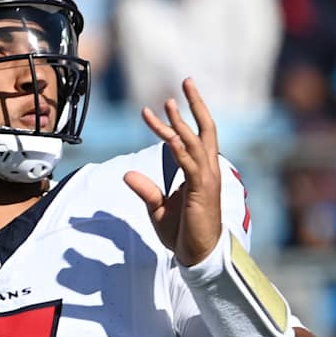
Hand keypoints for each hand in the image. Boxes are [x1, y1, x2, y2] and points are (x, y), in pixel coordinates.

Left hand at [124, 79, 222, 265]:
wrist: (198, 256)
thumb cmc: (183, 234)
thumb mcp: (158, 208)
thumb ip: (146, 190)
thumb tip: (127, 173)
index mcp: (200, 173)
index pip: (191, 138)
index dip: (174, 121)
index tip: (156, 106)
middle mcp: (208, 171)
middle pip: (205, 130)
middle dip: (196, 104)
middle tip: (186, 80)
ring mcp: (207, 180)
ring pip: (195, 143)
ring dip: (181, 122)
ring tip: (169, 102)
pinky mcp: (202, 192)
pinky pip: (191, 165)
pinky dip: (180, 148)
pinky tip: (170, 135)